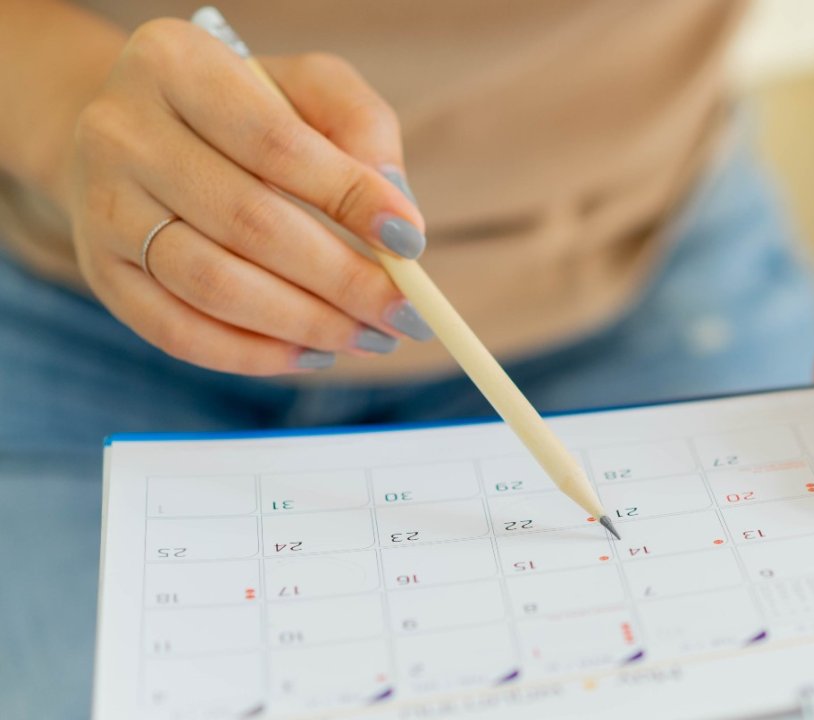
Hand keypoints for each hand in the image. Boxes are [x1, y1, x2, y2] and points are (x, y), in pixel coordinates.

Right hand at [66, 19, 429, 375]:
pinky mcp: (100, 272)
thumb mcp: (308, 88)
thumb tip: (396, 211)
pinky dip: (253, 354)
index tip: (411, 242)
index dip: (350, 198)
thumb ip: (361, 127)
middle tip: (405, 313)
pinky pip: (177, 332)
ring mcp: (102, 206)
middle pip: (248, 223)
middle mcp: (121, 133)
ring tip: (369, 337)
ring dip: (305, 324)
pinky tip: (312, 352)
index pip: (275, 144)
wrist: (136, 132)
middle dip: (342, 280)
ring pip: (213, 285)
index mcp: (174, 65)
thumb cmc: (246, 108)